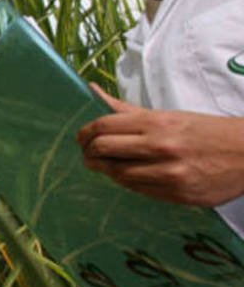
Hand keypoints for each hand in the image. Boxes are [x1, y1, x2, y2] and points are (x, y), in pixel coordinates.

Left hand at [77, 84, 243, 206]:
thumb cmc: (205, 131)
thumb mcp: (168, 115)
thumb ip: (127, 110)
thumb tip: (93, 91)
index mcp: (156, 123)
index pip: (104, 126)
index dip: (85, 133)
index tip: (80, 138)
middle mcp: (160, 147)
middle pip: (104, 150)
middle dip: (89, 153)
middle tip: (87, 154)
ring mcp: (169, 173)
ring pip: (119, 174)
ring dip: (106, 170)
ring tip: (104, 166)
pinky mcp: (178, 195)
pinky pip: (140, 191)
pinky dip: (128, 183)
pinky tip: (127, 176)